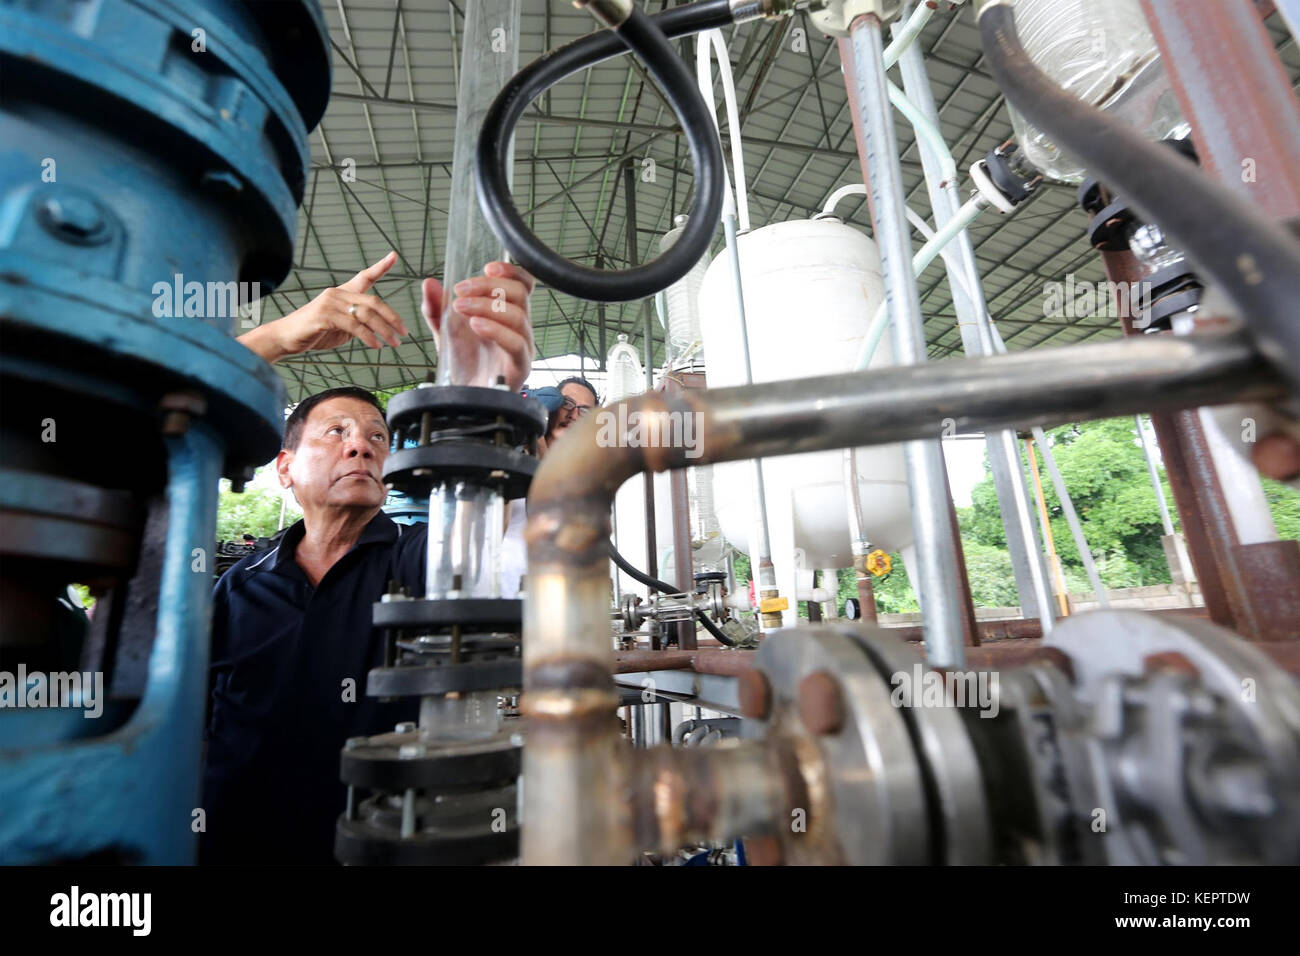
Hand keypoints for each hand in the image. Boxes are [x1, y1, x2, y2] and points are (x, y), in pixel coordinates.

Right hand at [238, 252, 408, 362]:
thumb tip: (375, 329)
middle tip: (404, 332)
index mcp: (342, 293)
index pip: (364, 276)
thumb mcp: (340, 327)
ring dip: (384, 331)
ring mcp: (330, 303)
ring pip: (366, 315)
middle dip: (392, 317)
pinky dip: (368, 337)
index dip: (380, 266)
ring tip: (395, 342)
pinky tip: (376, 345)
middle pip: (372, 301)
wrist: (285, 337)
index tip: (394, 256)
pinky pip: (353, 326)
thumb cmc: (313, 332)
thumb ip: (357, 323)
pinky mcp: (324, 316)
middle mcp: (336, 293)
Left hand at [422, 261, 534, 391]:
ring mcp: (522, 346)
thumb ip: (435, 308)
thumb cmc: (463, 363)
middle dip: (489, 286)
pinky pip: (516, 342)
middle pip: (520, 294)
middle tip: (461, 290)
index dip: (511, 271)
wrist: (463, 397)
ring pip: (519, 315)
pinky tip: (475, 325)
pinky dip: (495, 329)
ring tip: (461, 309)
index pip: (524, 284)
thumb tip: (429, 283)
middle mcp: (519, 327)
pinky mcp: (520, 366)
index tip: (488, 267)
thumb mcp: (444, 331)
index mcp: (507, 313)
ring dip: (486, 306)